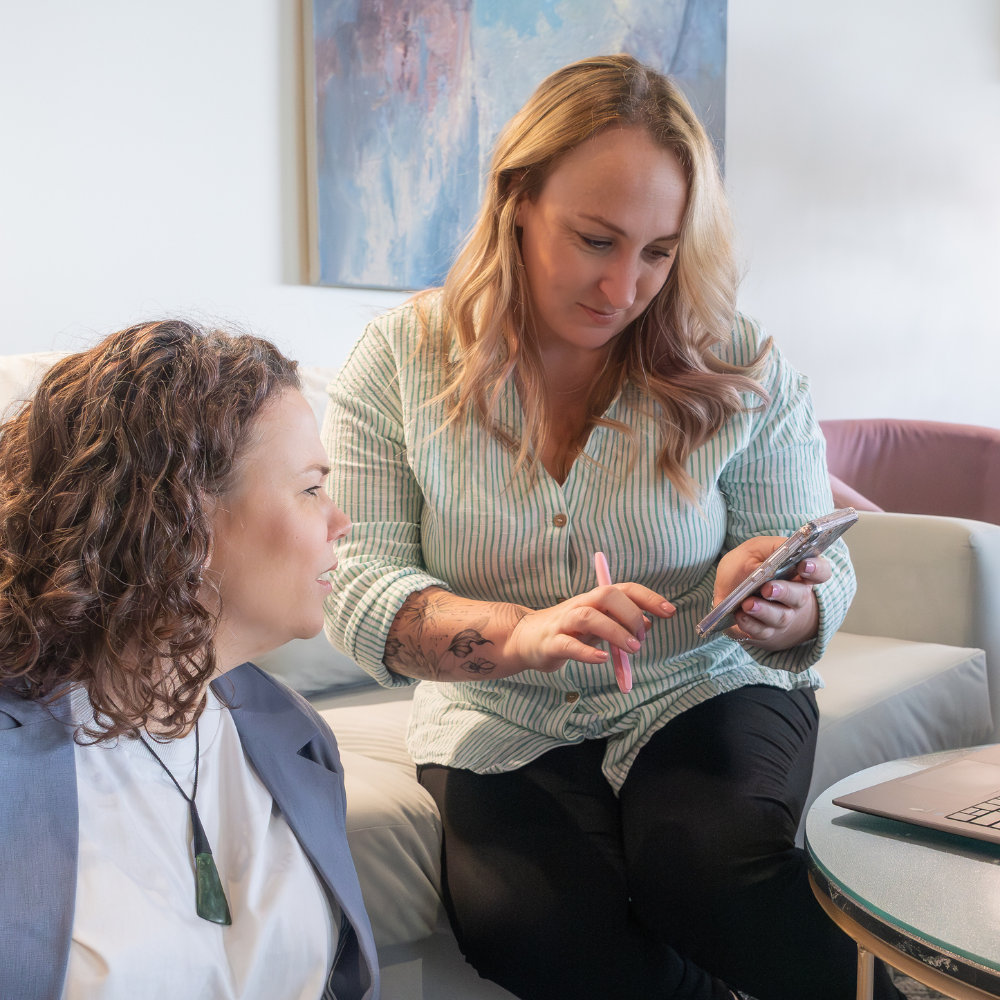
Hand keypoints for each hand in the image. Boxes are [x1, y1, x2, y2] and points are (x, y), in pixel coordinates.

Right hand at [506, 584, 675, 673]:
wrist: (525, 638)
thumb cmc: (567, 631)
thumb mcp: (598, 624)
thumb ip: (620, 622)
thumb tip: (649, 622)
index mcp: (594, 599)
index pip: (624, 589)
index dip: (648, 597)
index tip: (670, 611)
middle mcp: (580, 605)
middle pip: (607, 595)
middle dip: (631, 613)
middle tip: (642, 637)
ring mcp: (563, 623)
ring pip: (589, 617)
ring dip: (614, 631)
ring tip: (632, 649)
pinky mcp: (551, 643)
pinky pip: (569, 645)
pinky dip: (587, 652)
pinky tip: (602, 659)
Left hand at [714, 536, 830, 651]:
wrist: (730, 592)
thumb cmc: (746, 567)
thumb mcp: (755, 550)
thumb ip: (770, 548)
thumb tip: (784, 549)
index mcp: (798, 573)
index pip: (820, 572)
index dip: (816, 569)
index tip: (804, 565)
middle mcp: (795, 597)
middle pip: (800, 597)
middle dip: (785, 592)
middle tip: (768, 588)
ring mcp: (782, 616)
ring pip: (780, 617)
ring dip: (764, 611)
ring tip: (748, 604)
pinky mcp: (764, 631)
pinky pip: (761, 632)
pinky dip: (750, 624)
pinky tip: (739, 616)